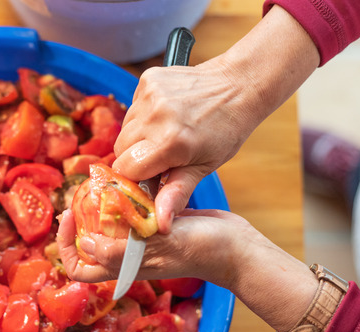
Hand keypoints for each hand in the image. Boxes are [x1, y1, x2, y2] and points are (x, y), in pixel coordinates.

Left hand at [56, 208, 317, 331]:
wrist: (234, 245)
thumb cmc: (198, 250)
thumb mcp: (157, 249)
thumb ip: (121, 250)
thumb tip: (86, 244)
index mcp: (122, 268)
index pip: (79, 268)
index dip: (66, 245)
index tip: (70, 217)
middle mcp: (126, 256)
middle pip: (88, 243)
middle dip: (78, 221)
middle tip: (79, 195)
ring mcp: (140, 241)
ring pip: (107, 227)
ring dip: (99, 207)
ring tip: (99, 185)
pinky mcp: (155, 225)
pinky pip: (128, 214)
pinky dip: (122, 199)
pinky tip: (125, 182)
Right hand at [111, 5, 319, 233]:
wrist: (238, 86)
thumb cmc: (225, 131)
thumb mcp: (204, 168)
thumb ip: (176, 194)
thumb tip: (159, 224)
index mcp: (171, 142)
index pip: (127, 171)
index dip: (136, 179)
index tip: (150, 179)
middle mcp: (156, 116)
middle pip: (120, 150)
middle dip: (135, 159)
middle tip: (161, 158)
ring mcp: (150, 95)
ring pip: (124, 129)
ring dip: (139, 137)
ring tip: (166, 134)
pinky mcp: (148, 79)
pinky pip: (133, 108)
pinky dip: (144, 117)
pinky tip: (166, 115)